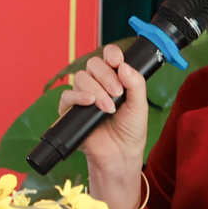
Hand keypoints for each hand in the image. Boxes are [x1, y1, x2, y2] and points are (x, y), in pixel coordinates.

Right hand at [54, 43, 147, 208]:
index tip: (118, 62)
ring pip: (81, 78)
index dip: (111, 54)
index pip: (108, 57)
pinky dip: (78, 96)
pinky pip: (67, 95)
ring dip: (96, 90)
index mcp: (114, 79)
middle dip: (106, 76)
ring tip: (108, 108)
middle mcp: (97, 84)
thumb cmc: (131, 131)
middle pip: (93, 65)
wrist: (119, 154)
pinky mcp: (70, 110)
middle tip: (118, 94)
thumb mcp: (140, 105)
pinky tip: (90, 102)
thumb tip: (123, 65)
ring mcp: (82, 96)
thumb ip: (135, 83)